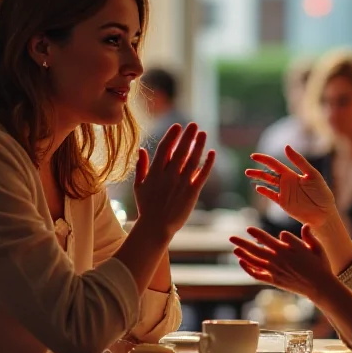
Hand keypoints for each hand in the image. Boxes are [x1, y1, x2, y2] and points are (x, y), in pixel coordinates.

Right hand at [134, 123, 214, 240]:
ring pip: (192, 160)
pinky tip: (212, 153)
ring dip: (198, 145)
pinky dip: (208, 164)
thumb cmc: (146, 207)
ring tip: (203, 133)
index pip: (164, 149)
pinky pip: (202, 175)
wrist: (155, 228)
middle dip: (187, 136)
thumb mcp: (139, 186)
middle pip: (180, 151)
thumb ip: (141, 167)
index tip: (178, 126)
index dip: (171, 136)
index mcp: (155, 173)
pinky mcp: (191, 193)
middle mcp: (168, 176)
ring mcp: (180, 184)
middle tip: (194, 124)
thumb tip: (141, 149)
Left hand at [230, 224, 333, 302]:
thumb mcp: (316, 247)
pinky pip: (257, 275)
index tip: (248, 229)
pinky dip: (248, 269)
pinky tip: (242, 263)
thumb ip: (307, 236)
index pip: (267, 239)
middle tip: (231, 237)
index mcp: (286, 250)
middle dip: (242, 243)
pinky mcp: (274, 280)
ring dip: (243, 255)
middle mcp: (278, 260)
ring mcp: (275, 271)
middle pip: (255, 250)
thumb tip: (299, 228)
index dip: (256, 234)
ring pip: (254, 262)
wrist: (320, 286)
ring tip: (235, 249)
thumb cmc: (320, 264)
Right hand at [246, 146, 336, 226]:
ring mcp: (284, 193)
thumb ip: (299, 161)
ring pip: (268, 183)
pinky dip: (264, 191)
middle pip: (268, 174)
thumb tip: (286, 146)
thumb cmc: (322, 194)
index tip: (253, 156)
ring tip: (248, 174)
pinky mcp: (284, 203)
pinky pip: (271, 196)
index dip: (264, 159)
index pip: (275, 164)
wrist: (324, 214)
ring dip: (258, 179)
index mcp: (293, 174)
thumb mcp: (312, 175)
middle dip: (257, 170)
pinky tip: (258, 188)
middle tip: (247, 169)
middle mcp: (287, 182)